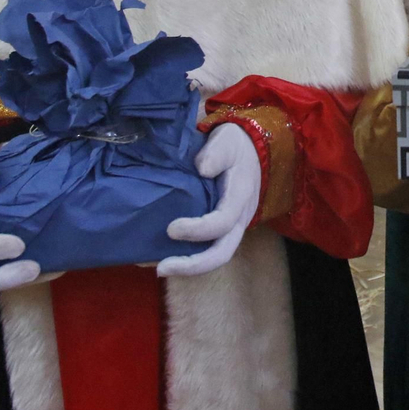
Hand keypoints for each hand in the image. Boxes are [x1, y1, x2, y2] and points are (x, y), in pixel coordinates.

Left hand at [157, 124, 261, 277]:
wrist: (251, 150)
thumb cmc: (233, 145)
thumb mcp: (227, 141)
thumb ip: (216, 152)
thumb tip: (203, 168)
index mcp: (241, 196)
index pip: (223, 221)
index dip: (198, 230)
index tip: (171, 228)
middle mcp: (240, 217)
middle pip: (223, 252)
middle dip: (193, 265)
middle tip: (161, 268)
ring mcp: (233, 226)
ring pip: (216, 255)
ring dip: (188, 267)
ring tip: (158, 267)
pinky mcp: (223, 229)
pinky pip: (209, 248)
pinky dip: (188, 257)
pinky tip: (162, 256)